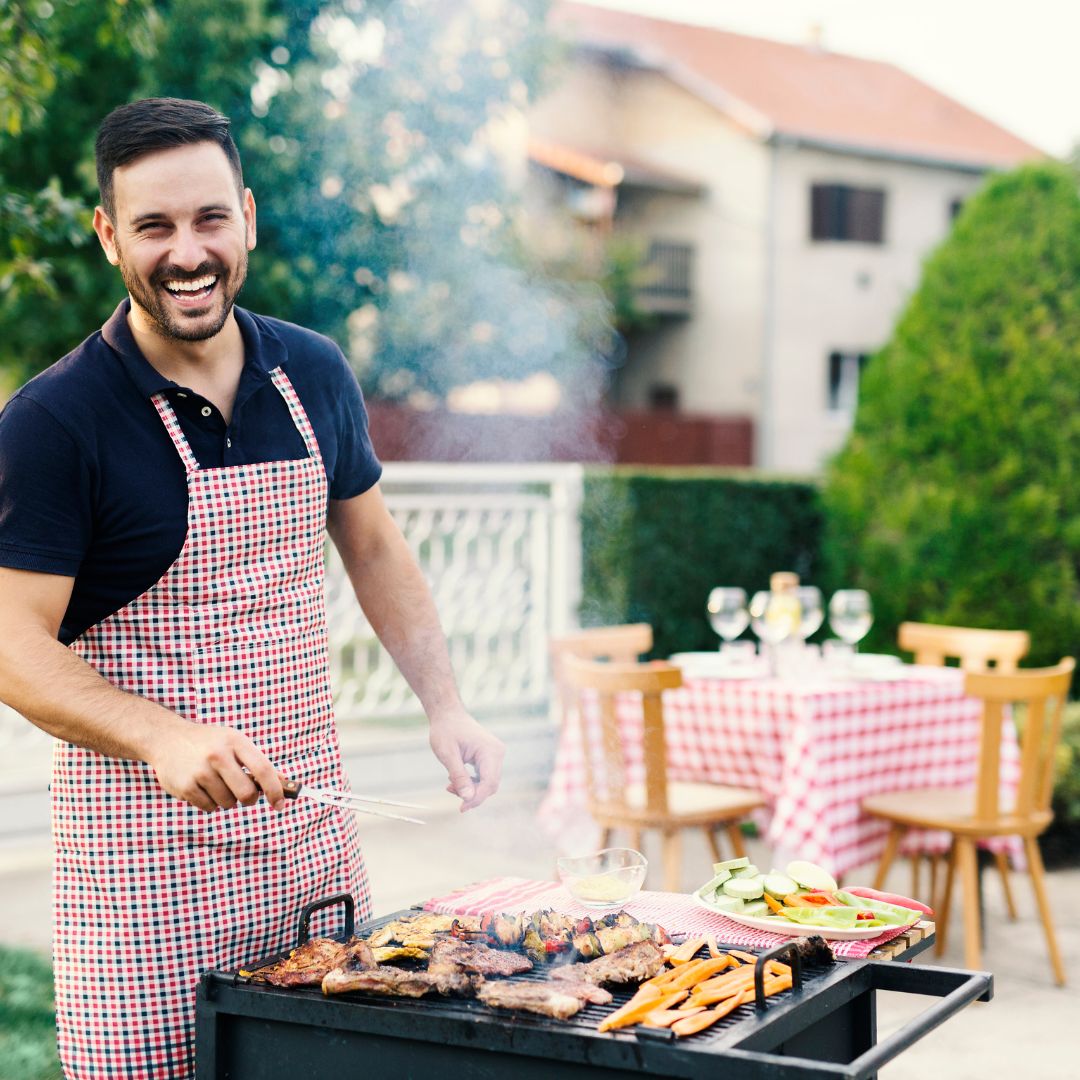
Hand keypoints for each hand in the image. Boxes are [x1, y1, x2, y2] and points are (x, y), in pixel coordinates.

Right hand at [146, 721, 285, 812]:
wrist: (167, 738)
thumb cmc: (210, 743)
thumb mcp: (234, 743)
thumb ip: (257, 763)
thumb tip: (284, 784)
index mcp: (236, 741)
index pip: (263, 769)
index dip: (276, 790)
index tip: (280, 804)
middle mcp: (218, 755)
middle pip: (246, 793)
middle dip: (249, 799)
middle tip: (245, 795)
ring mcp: (200, 771)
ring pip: (227, 803)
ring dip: (226, 800)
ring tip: (215, 783)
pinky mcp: (185, 786)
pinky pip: (209, 808)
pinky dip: (210, 803)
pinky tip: (201, 787)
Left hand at [428, 707, 504, 811]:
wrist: (448, 714)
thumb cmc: (446, 730)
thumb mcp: (448, 754)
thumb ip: (459, 776)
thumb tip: (467, 798)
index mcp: (490, 751)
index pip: (489, 783)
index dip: (476, 798)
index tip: (461, 808)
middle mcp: (497, 753)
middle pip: (490, 785)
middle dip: (472, 794)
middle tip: (450, 791)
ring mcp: (495, 755)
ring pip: (487, 783)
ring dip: (470, 790)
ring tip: (450, 786)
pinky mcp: (489, 757)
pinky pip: (484, 777)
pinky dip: (471, 783)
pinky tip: (455, 781)